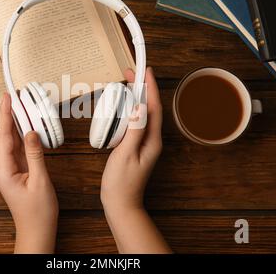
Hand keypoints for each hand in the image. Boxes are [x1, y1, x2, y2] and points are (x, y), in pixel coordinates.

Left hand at [0, 93, 57, 253]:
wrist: (36, 230)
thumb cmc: (38, 212)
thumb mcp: (40, 181)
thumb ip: (35, 155)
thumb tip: (32, 132)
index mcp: (3, 170)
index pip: (3, 136)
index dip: (5, 115)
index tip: (7, 98)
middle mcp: (2, 168)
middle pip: (4, 136)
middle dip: (8, 115)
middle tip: (15, 97)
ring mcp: (8, 169)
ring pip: (10, 141)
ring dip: (15, 124)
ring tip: (21, 106)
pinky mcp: (16, 171)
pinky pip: (17, 149)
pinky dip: (22, 136)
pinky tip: (27, 127)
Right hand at [101, 67, 170, 253]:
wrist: (121, 204)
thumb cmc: (121, 183)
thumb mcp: (126, 154)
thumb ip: (134, 130)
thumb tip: (139, 106)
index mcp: (152, 140)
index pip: (154, 108)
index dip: (151, 88)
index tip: (145, 71)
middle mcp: (152, 139)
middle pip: (150, 108)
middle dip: (143, 88)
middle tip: (130, 73)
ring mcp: (145, 143)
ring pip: (144, 114)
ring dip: (137, 97)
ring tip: (127, 84)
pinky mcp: (137, 146)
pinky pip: (136, 122)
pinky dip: (130, 109)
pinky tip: (122, 107)